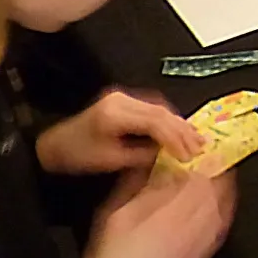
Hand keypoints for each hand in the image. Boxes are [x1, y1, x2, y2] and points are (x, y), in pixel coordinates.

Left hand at [36, 90, 199, 175]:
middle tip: (201, 145)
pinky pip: (152, 108)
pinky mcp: (123, 101)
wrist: (56, 144)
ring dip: (178, 123)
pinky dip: (167, 121)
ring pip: (159, 107)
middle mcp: (121, 99)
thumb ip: (142, 155)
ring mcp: (122, 97)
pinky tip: (177, 132)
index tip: (190, 153)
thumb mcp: (111, 160)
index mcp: (116, 113)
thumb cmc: (78, 155)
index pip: (155, 121)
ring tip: (194, 140)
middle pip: (161, 110)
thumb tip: (168, 154)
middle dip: (183, 128)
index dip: (176, 137)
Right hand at [77, 168, 235, 257]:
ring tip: (218, 173)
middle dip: (217, 168)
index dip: (205, 156)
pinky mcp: (202, 256)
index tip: (204, 144)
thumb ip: (137, 181)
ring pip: (223, 205)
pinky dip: (223, 209)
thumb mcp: (116, 209)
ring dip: (223, 186)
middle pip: (217, 187)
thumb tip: (153, 158)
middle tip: (214, 153)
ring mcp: (201, 242)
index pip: (200, 174)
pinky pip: (222, 226)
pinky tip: (217, 203)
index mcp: (171, 209)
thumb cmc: (111, 255)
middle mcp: (193, 224)